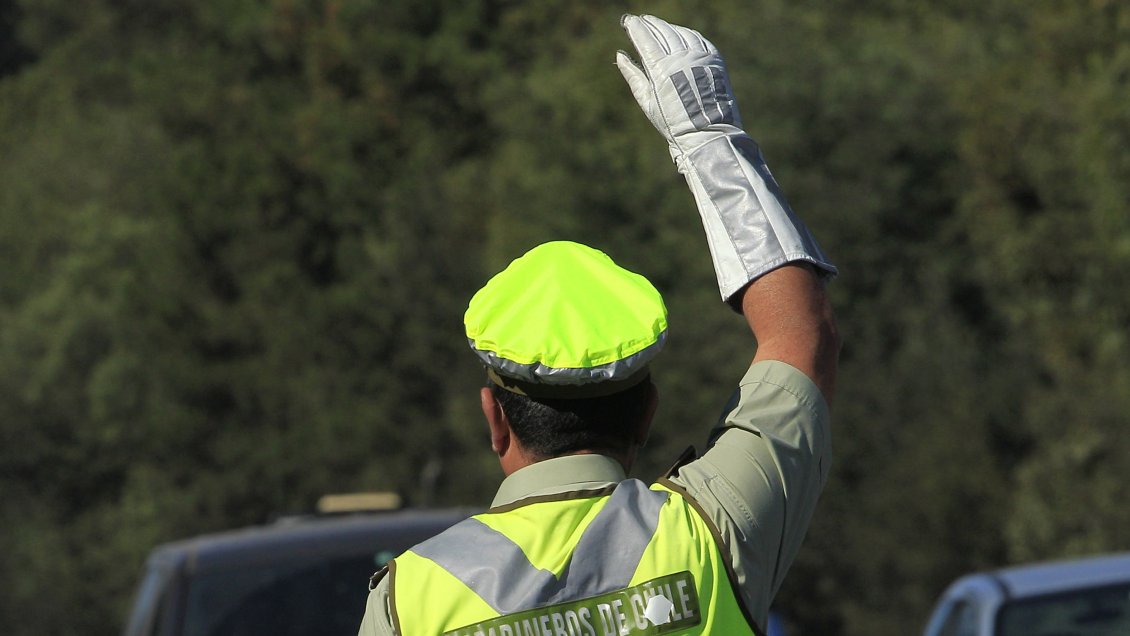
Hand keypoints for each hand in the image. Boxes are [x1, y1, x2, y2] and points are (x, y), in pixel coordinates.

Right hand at [616, 14, 742, 144]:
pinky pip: (696, 39)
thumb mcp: (647, 101)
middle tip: (640, 20)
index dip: (635, 28)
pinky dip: (684, 33)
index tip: (628, 21)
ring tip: (656, 25)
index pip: (645, 39)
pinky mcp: (714, 59)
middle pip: (662, 31)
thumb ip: (633, 75)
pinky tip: (678, 33)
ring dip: (666, 27)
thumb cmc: (672, 122)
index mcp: (662, 70)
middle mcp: (681, 59)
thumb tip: (620, 54)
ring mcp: (699, 57)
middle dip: (649, 24)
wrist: (706, 133)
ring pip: (679, 32)